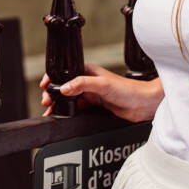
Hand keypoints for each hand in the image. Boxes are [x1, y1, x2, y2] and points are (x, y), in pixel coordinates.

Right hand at [39, 64, 162, 122]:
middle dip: (54, 94)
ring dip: (61, 104)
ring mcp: (92, 94)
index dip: (54, 78)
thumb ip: (82, 85)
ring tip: (52, 110)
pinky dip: (71, 112)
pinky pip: (79, 109)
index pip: (66, 73)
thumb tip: (64, 88)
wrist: (143, 104)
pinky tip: (67, 116)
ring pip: (71, 99)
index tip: (45, 86)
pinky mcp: (97, 106)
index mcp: (89, 71)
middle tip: (47, 102)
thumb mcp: (102, 85)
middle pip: (66, 87)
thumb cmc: (128, 89)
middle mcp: (89, 82)